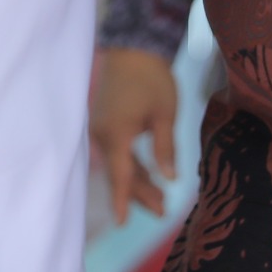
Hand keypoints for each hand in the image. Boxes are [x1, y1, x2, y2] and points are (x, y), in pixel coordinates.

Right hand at [90, 47, 178, 223]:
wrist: (133, 48)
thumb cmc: (152, 79)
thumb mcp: (165, 114)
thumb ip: (165, 148)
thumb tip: (170, 179)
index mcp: (117, 134)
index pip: (120, 176)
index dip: (124, 201)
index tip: (123, 223)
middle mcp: (103, 134)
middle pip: (120, 173)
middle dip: (140, 194)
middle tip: (163, 212)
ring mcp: (101, 128)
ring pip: (118, 163)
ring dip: (138, 180)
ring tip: (161, 199)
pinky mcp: (104, 122)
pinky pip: (116, 151)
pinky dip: (131, 164)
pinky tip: (149, 175)